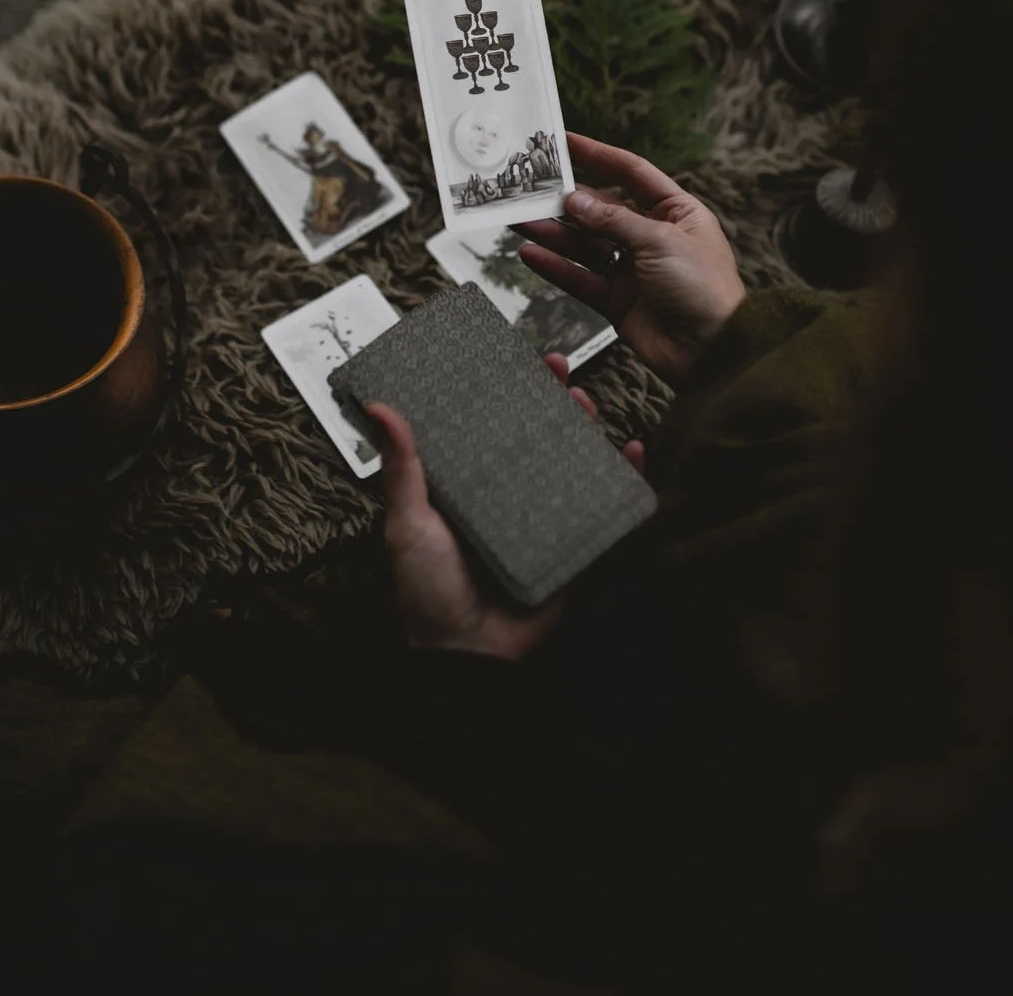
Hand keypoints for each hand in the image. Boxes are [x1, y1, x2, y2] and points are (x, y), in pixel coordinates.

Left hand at [368, 356, 643, 661]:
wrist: (468, 656)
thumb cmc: (428, 593)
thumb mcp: (409, 523)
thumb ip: (402, 469)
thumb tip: (380, 408)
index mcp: (468, 484)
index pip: (491, 424)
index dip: (508, 389)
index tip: (517, 357)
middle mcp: (507, 494)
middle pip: (537, 434)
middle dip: (553, 399)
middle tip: (559, 369)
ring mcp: (542, 516)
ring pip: (572, 460)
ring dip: (586, 427)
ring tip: (586, 403)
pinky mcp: (570, 542)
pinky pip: (602, 506)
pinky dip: (623, 477)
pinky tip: (632, 452)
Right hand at [517, 133, 745, 386]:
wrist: (712, 352)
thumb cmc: (705, 291)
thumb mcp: (661, 240)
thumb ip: (614, 220)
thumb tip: (577, 200)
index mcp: (676, 212)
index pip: (631, 173)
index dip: (598, 155)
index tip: (566, 142)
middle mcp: (652, 237)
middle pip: (601, 210)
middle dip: (566, 200)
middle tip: (531, 188)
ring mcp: (633, 269)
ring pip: (585, 244)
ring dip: (553, 232)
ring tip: (521, 220)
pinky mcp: (617, 300)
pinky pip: (580, 277)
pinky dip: (556, 266)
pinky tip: (532, 254)